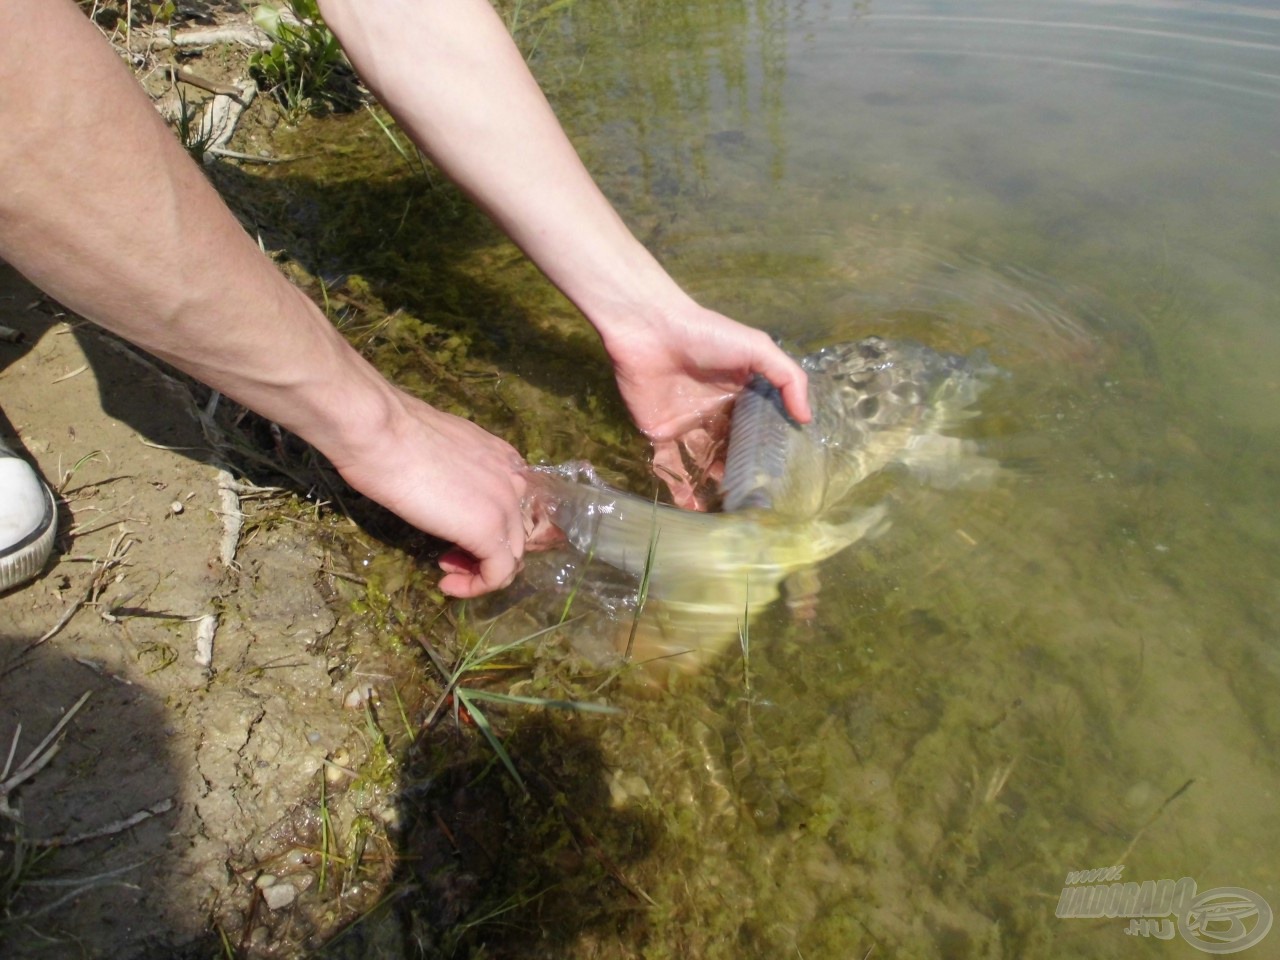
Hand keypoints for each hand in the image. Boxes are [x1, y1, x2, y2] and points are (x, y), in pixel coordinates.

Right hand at [327, 390, 529, 597]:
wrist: (380, 431)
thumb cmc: (391, 436)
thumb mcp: (437, 454)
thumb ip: (454, 473)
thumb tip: (443, 489)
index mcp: (502, 459)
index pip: (509, 508)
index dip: (484, 529)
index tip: (452, 536)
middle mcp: (513, 480)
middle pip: (513, 534)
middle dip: (482, 554)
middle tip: (447, 558)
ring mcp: (505, 505)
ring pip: (510, 556)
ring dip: (479, 572)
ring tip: (447, 573)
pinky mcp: (488, 530)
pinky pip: (498, 574)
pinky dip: (475, 587)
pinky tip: (447, 584)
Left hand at [601, 299, 809, 509]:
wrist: (650, 330)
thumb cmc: (706, 335)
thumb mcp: (757, 348)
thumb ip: (788, 378)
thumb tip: (806, 418)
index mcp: (740, 393)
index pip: (760, 426)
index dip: (771, 448)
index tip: (785, 475)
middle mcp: (716, 412)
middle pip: (733, 449)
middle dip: (744, 473)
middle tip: (758, 501)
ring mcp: (688, 425)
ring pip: (704, 463)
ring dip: (715, 486)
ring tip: (730, 512)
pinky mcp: (660, 433)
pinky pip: (671, 466)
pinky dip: (680, 488)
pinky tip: (694, 509)